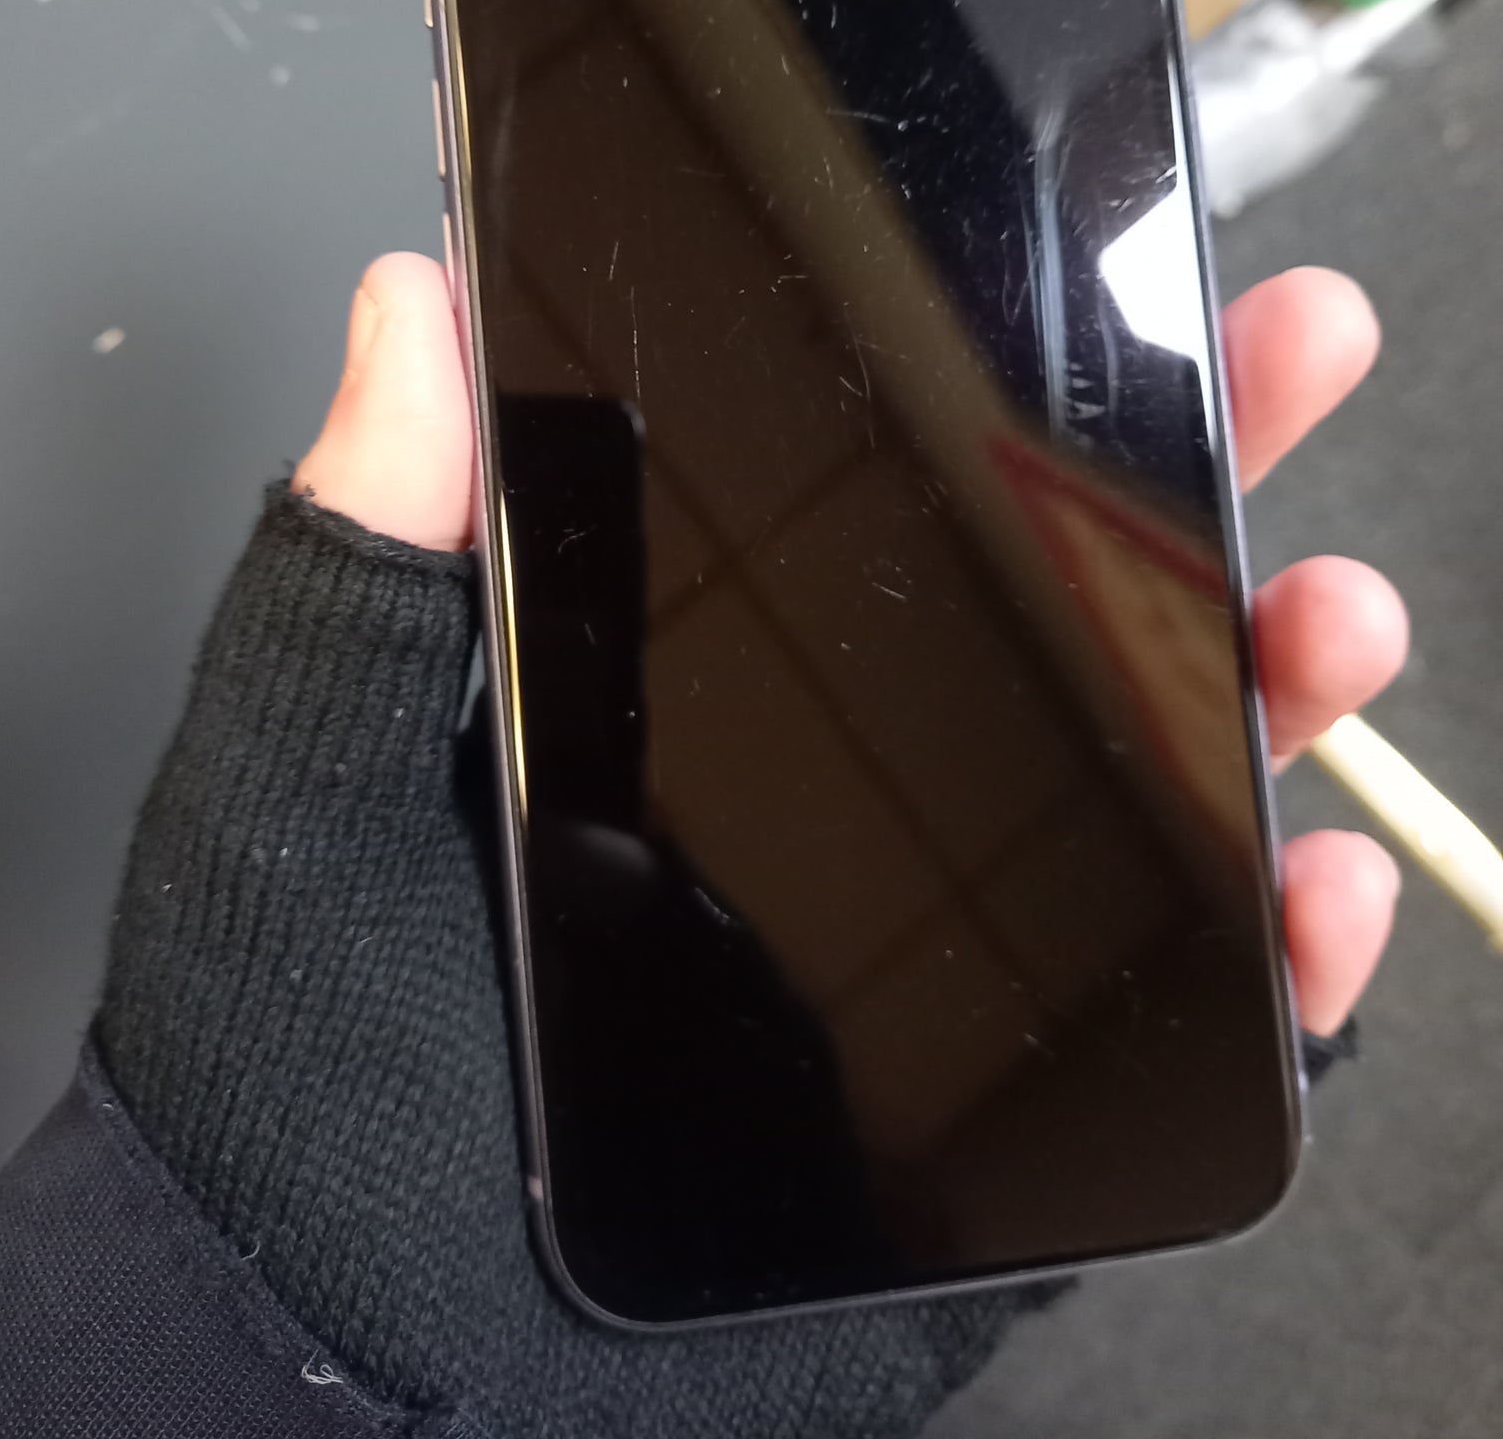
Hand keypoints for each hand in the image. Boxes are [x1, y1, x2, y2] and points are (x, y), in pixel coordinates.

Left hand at [295, 254, 1406, 1036]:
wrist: (337, 1353)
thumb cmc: (295, 1061)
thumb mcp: (312, 765)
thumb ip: (369, 547)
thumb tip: (414, 314)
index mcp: (692, 691)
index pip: (874, 508)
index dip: (999, 393)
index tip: (1091, 289)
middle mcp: (825, 796)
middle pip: (1042, 617)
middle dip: (1184, 484)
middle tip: (1281, 362)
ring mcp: (921, 946)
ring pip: (1138, 794)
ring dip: (1262, 693)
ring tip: (1326, 619)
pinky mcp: (983, 1107)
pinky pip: (1161, 1024)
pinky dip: (1275, 962)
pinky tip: (1316, 888)